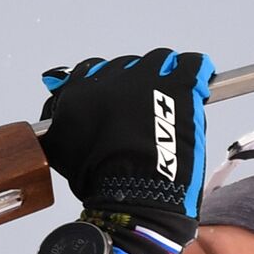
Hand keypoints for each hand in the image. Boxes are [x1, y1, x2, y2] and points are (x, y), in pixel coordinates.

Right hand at [39, 48, 214, 253]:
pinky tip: (196, 88)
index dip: (108, 89)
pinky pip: (192, 65)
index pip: (93, 72)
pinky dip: (195, 73)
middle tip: (143, 113)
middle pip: (128, 67)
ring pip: (159, 61)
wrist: (133, 192)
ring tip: (170, 101)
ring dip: (164, 77)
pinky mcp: (178, 85)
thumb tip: (59, 111)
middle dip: (136, 85)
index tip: (116, 104)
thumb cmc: (99, 178)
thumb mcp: (61, 150)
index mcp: (82, 88)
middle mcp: (113, 76)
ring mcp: (147, 77)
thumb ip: (58, 123)